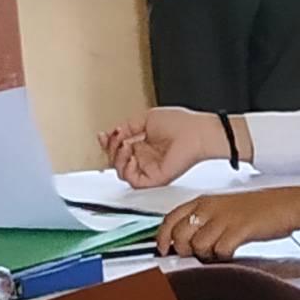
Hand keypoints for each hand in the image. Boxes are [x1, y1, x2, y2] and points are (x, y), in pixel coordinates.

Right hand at [104, 107, 228, 186]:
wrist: (196, 132)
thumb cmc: (181, 124)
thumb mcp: (146, 119)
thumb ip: (127, 126)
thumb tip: (113, 133)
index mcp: (143, 145)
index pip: (118, 149)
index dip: (108, 143)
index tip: (103, 135)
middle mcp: (144, 158)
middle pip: (116, 161)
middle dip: (111, 149)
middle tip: (117, 138)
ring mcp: (149, 169)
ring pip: (122, 172)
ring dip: (118, 158)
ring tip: (124, 145)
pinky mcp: (155, 178)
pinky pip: (134, 181)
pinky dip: (127, 170)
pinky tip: (131, 156)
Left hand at [156, 185, 299, 260]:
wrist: (285, 205)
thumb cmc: (257, 209)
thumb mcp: (223, 208)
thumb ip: (203, 221)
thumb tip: (186, 241)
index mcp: (204, 201)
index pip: (170, 219)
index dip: (162, 237)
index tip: (161, 249)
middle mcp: (210, 208)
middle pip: (180, 235)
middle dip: (184, 251)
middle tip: (197, 255)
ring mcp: (224, 219)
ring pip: (198, 245)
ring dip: (206, 255)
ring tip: (218, 253)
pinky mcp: (239, 230)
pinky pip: (220, 251)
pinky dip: (223, 257)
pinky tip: (231, 253)